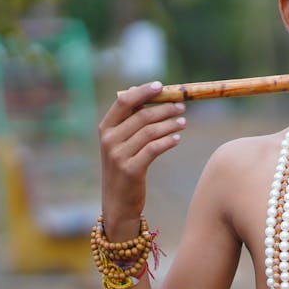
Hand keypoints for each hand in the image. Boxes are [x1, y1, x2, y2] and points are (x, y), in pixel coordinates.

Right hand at [98, 82, 184, 232]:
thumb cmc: (124, 167)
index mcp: (105, 128)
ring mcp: (118, 155)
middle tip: (182, 107)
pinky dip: (168, 141)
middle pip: (141, 115)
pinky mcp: (130, 170)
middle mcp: (109, 140)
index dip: (143, 91)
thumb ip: (129, 120)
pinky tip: (177, 139)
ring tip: (183, 122)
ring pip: (150, 131)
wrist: (117, 202)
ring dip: (170, 124)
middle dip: (164, 109)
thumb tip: (141, 91)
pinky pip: (153, 149)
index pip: (123, 101)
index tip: (161, 86)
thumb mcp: (120, 143)